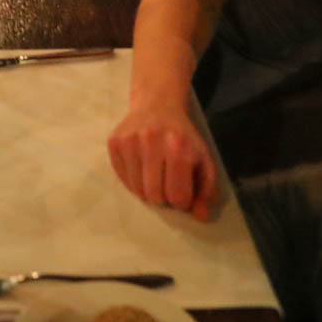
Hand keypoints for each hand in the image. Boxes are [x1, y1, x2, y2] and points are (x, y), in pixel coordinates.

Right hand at [107, 99, 217, 219]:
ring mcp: (130, 141)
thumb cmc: (183, 137)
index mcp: (179, 147)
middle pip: (155, 196)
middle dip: (164, 198)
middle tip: (168, 184)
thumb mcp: (203, 160)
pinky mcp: (115, 142)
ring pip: (137, 190)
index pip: (177, 196)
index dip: (182, 201)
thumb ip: (206, 190)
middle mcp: (152, 141)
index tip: (183, 192)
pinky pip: (123, 179)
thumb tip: (201, 217)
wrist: (157, 105)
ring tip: (155, 176)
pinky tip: (142, 167)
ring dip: (148, 191)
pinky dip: (134, 181)